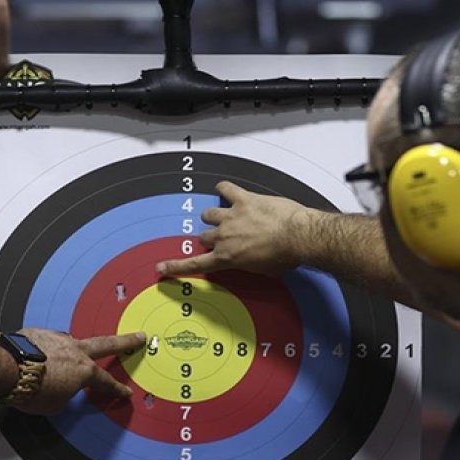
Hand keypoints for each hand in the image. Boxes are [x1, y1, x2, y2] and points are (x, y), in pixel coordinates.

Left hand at [12, 328, 144, 414]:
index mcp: (84, 371)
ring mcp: (57, 338)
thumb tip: (60, 390)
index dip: (117, 389)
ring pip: (71, 342)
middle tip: (138, 336)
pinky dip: (45, 349)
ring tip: (65, 357)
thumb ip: (64, 395)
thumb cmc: (30, 390)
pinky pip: (46, 341)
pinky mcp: (38, 332)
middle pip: (106, 344)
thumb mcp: (54, 405)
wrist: (6, 368)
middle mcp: (75, 351)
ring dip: (71, 349)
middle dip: (125, 342)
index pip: (106, 382)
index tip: (126, 392)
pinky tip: (38, 354)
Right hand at [156, 181, 313, 276]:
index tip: (161, 268)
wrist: (298, 236)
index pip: (194, 264)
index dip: (175, 266)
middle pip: (203, 236)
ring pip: (209, 213)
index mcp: (226, 258)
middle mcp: (223, 236)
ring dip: (215, 215)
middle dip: (211, 238)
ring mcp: (231, 216)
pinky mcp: (243, 199)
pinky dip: (224, 188)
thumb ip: (248, 265)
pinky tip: (225, 188)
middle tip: (224, 239)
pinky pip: (226, 189)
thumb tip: (251, 261)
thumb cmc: (285, 256)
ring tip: (225, 215)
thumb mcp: (264, 271)